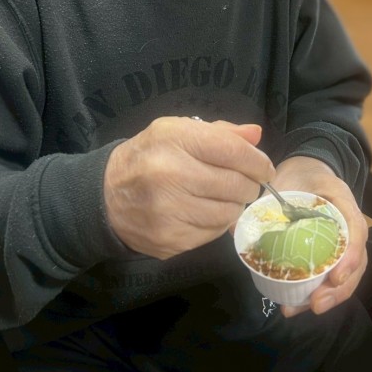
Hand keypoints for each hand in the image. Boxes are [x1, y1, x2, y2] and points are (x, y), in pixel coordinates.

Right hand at [103, 117, 274, 258]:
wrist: (106, 195)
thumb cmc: (149, 156)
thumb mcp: (177, 131)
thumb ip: (220, 132)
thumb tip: (255, 135)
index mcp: (174, 140)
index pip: (232, 151)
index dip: (257, 161)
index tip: (265, 168)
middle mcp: (170, 174)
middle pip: (236, 184)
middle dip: (249, 185)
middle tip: (244, 184)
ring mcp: (169, 211)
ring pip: (229, 212)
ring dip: (234, 205)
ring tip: (223, 196)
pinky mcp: (170, 240)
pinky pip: (213, 233)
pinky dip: (217, 222)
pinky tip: (206, 211)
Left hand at [269, 156, 367, 316]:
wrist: (306, 170)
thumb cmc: (298, 174)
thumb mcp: (284, 180)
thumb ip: (264, 200)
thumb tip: (233, 229)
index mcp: (341, 200)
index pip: (356, 229)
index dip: (350, 256)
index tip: (335, 277)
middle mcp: (348, 223)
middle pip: (356, 260)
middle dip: (340, 288)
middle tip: (316, 304)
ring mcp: (342, 239)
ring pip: (347, 273)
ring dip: (330, 296)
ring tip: (305, 309)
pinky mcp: (331, 251)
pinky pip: (331, 274)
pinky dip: (317, 292)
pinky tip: (295, 305)